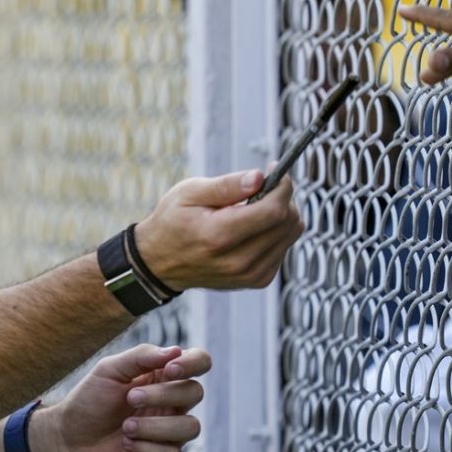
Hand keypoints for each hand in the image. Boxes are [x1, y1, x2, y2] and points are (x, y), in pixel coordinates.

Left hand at [30, 344, 210, 451]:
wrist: (66, 440)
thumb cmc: (89, 401)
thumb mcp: (109, 370)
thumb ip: (141, 356)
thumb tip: (176, 350)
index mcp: (162, 377)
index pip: (199, 362)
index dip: (193, 363)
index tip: (169, 370)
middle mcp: (171, 404)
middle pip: (195, 392)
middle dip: (163, 395)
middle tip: (130, 398)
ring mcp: (169, 433)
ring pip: (191, 427)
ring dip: (155, 426)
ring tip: (126, 427)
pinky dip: (148, 448)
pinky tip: (127, 445)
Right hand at [132, 171, 304, 291]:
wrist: (160, 263)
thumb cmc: (172, 222)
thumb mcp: (189, 193)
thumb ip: (226, 185)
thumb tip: (259, 177)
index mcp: (219, 235)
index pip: (273, 211)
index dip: (282, 186)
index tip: (275, 170)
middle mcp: (238, 260)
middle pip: (287, 222)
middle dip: (284, 197)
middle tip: (266, 184)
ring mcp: (250, 274)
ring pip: (291, 234)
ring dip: (282, 213)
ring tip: (257, 204)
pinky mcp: (257, 280)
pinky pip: (284, 247)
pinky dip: (276, 231)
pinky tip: (255, 225)